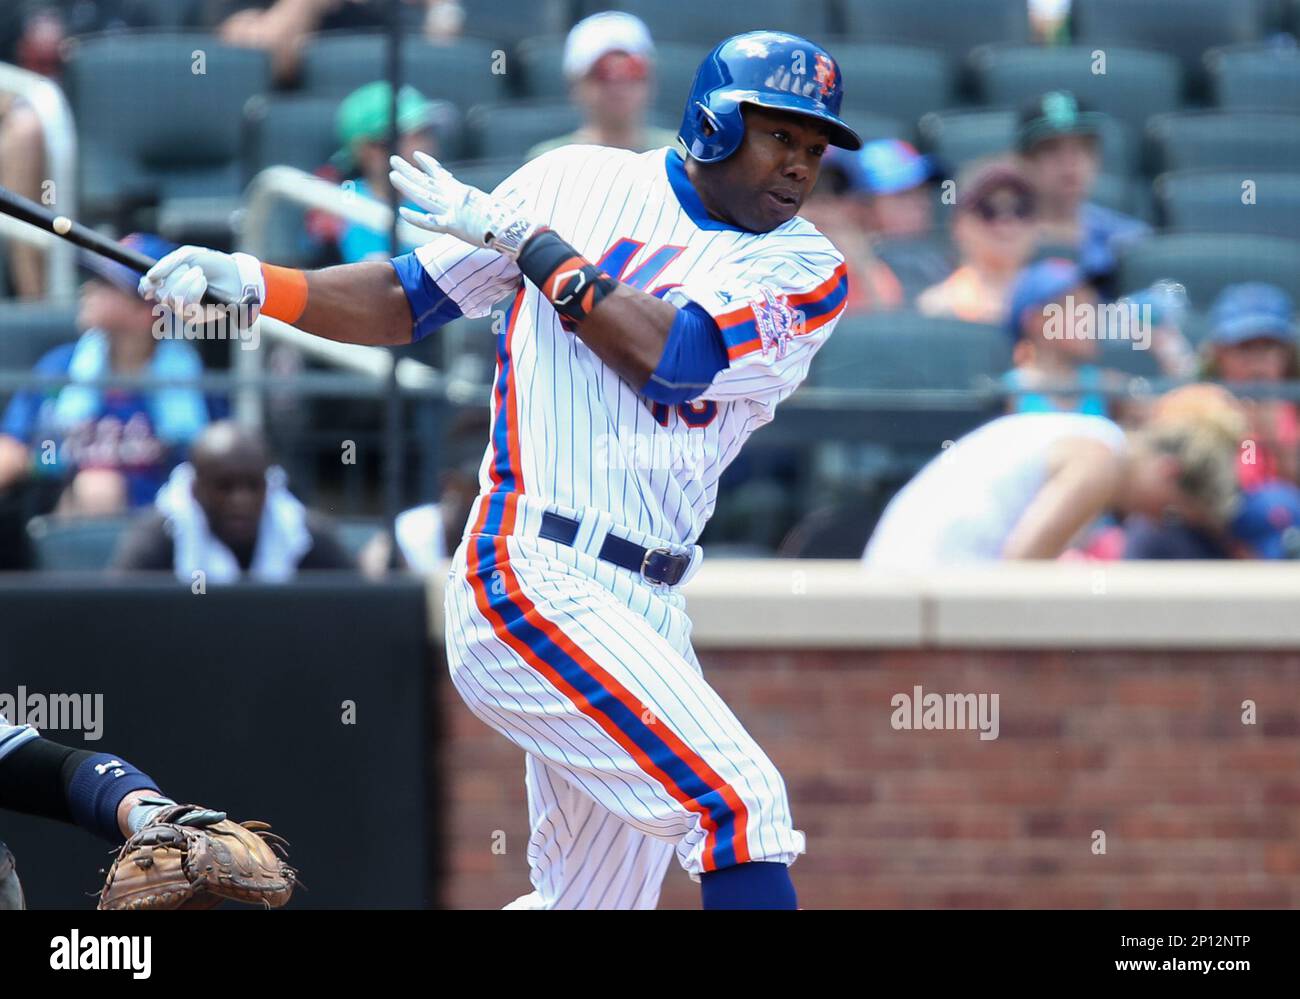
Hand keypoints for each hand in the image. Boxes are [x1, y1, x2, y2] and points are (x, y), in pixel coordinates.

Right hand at [139, 246, 264, 321]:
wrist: (234, 273)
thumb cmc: (211, 264)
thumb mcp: (187, 256)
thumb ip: (167, 264)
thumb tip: (150, 277)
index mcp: (166, 285)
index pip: (145, 289)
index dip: (146, 284)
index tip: (154, 277)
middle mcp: (173, 300)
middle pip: (159, 292)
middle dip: (176, 276)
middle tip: (193, 268)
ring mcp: (184, 311)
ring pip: (172, 298)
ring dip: (186, 281)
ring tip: (200, 274)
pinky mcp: (197, 317)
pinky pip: (187, 304)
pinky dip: (194, 289)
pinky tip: (203, 282)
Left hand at [389, 151, 537, 258]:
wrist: (515, 229)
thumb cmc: (510, 220)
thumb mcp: (493, 207)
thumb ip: (483, 206)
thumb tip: (489, 203)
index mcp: (465, 192)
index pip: (442, 175)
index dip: (429, 165)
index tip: (417, 156)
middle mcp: (456, 197)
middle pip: (427, 182)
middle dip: (409, 170)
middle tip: (394, 160)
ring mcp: (453, 210)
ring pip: (424, 195)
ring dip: (407, 185)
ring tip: (392, 174)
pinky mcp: (454, 226)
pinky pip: (430, 223)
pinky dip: (416, 218)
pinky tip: (402, 212)